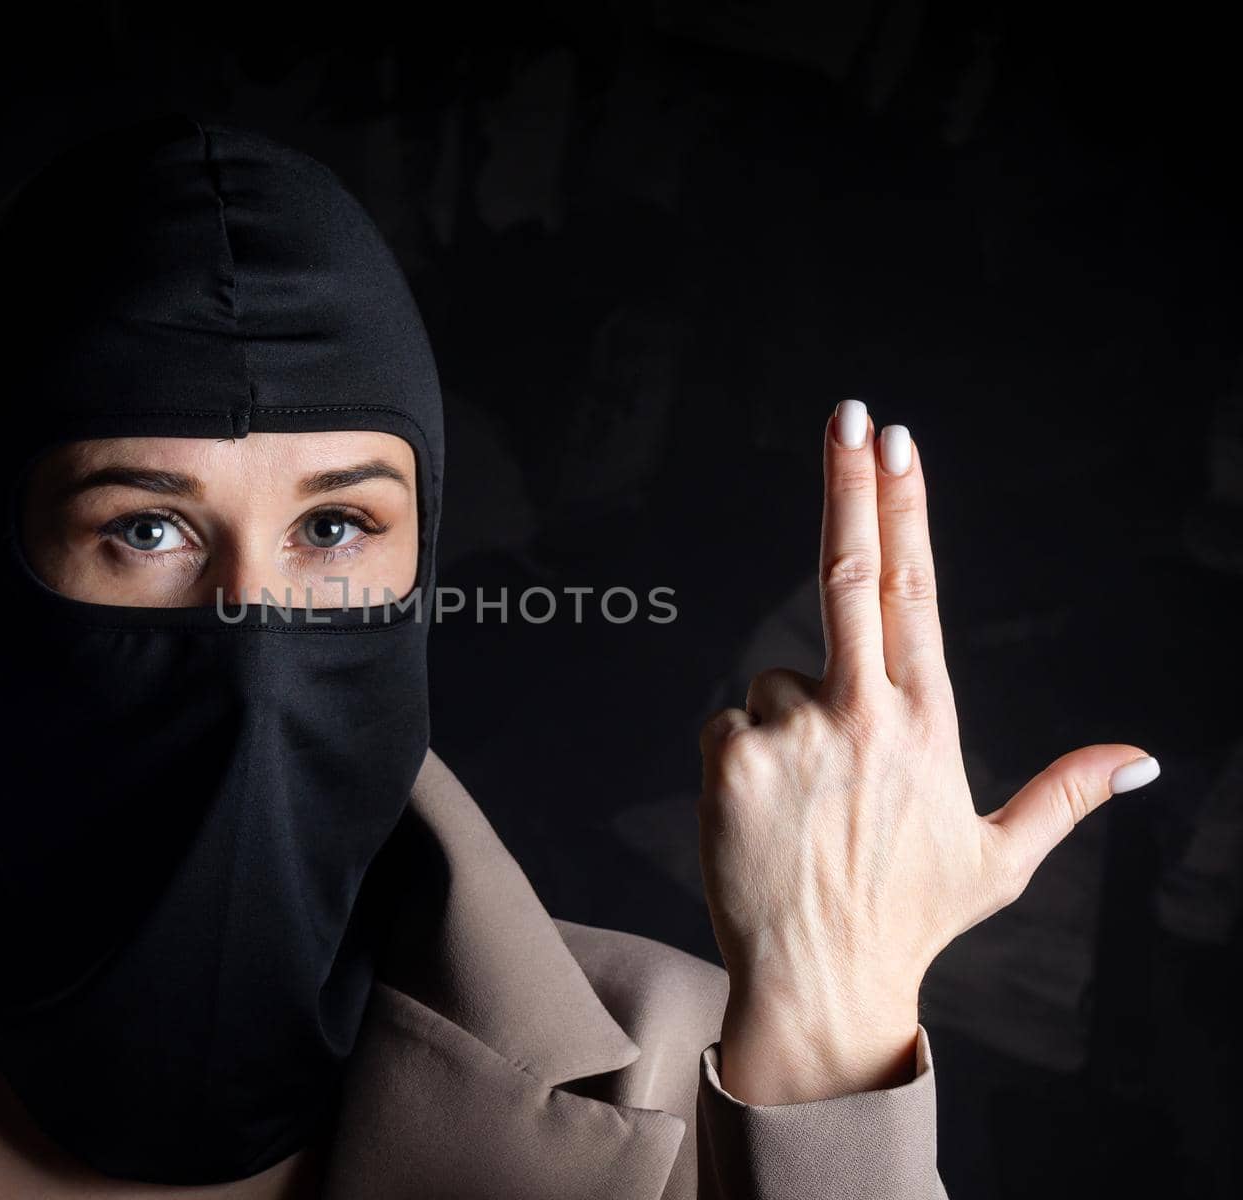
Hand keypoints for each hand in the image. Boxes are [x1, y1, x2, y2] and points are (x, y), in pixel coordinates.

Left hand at [696, 399, 1159, 1104]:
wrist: (820, 983)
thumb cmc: (909, 917)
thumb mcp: (1000, 858)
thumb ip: (1066, 793)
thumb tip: (1142, 755)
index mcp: (926, 721)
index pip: (913, 589)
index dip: (904, 508)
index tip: (899, 443)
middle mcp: (862, 711)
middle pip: (848, 571)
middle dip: (850, 483)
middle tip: (850, 414)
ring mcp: (792, 731)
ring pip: (775, 678)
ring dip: (787, 720)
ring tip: (806, 804)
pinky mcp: (730, 756)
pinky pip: (728, 721)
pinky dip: (742, 752)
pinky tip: (764, 813)